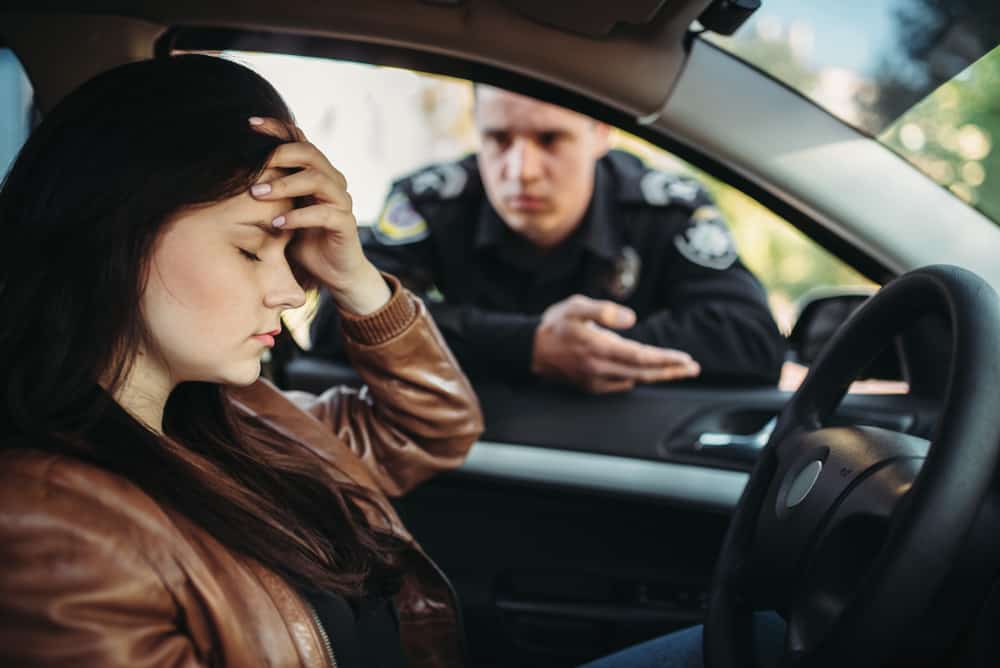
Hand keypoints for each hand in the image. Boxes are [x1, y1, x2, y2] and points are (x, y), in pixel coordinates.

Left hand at [248, 117, 389, 314]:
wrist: (331, 273)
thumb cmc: (301, 240)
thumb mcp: (279, 210)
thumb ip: (266, 190)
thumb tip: (226, 170)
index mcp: (316, 172)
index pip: (299, 140)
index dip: (276, 129)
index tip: (248, 125)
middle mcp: (332, 181)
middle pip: (310, 153)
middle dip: (279, 154)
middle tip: (253, 165)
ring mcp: (341, 202)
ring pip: (318, 179)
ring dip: (285, 184)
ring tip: (257, 194)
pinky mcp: (345, 224)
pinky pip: (325, 214)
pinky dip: (299, 217)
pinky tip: (278, 224)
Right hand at [531, 295, 700, 393]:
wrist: (530, 349)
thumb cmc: (555, 324)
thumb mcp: (576, 306)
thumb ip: (603, 310)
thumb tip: (630, 319)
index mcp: (598, 348)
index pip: (641, 356)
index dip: (665, 359)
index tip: (685, 359)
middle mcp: (599, 369)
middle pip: (643, 373)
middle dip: (670, 371)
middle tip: (692, 368)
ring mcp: (595, 381)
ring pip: (635, 381)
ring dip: (658, 376)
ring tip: (677, 371)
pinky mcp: (591, 387)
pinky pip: (621, 386)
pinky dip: (637, 379)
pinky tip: (648, 374)